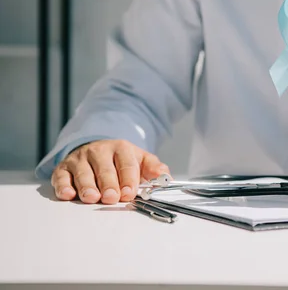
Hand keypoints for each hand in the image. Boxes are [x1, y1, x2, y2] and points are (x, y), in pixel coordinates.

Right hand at [51, 140, 169, 204]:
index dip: (129, 179)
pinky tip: (68, 194)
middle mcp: (99, 151)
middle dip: (109, 184)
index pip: (126, 164)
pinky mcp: (64, 168)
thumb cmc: (121, 160)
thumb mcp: (141, 160)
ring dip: (87, 186)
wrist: (98, 150)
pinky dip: (64, 186)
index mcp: (121, 149)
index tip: (130, 193)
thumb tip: (166, 178)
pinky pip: (62, 176)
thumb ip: (155, 168)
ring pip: (83, 173)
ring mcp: (80, 159)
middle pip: (104, 169)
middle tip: (112, 197)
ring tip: (92, 198)